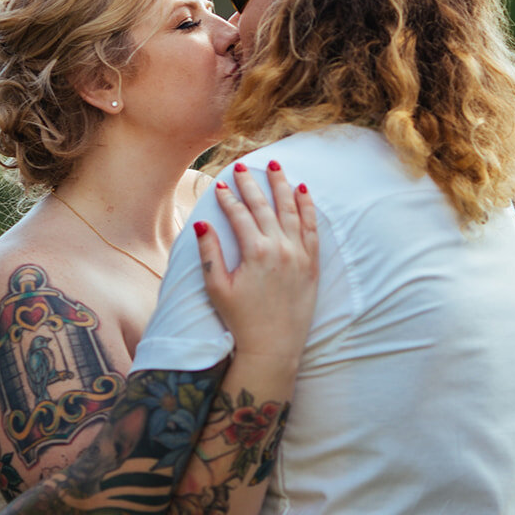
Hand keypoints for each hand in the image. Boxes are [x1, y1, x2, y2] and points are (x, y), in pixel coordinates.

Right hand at [194, 162, 317, 375]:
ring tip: (274, 166)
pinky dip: (307, 207)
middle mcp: (280, 248)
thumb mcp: (218, 288)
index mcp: (255, 252)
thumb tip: (202, 223)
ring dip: (282, 185)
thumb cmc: (241, 320)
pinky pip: (312, 227)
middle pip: (265, 206)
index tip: (219, 185)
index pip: (239, 215)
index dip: (228, 199)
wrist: (273, 347)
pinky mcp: (313, 264)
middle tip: (242, 166)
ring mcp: (299, 254)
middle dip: (252, 184)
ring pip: (291, 210)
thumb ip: (210, 253)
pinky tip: (302, 190)